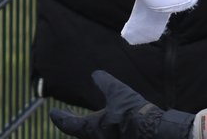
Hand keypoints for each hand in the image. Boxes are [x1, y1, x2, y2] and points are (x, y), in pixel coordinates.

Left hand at [50, 70, 194, 138]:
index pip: (67, 124)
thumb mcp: (116, 91)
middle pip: (78, 133)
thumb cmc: (132, 112)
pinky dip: (101, 130)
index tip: (52, 112)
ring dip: (87, 128)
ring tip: (87, 120)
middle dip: (72, 123)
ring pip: (92, 136)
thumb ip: (104, 82)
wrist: (154, 131)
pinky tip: (108, 124)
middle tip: (66, 116)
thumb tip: (95, 74)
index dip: (59, 117)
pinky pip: (104, 136)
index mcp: (90, 129)